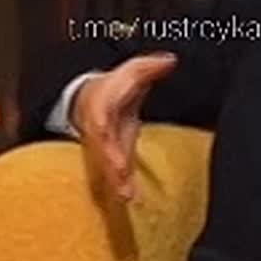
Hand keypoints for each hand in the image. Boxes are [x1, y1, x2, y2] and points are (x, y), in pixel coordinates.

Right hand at [71, 51, 178, 200]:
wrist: (89, 99)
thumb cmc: (112, 87)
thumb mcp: (131, 72)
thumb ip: (150, 68)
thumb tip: (171, 60)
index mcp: (100, 107)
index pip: (100, 117)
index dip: (103, 128)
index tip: (104, 133)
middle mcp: (99, 130)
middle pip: (102, 148)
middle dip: (110, 162)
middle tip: (119, 176)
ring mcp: (103, 146)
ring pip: (106, 166)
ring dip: (114, 182)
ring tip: (125, 197)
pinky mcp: (111, 157)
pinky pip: (115, 174)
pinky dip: (121, 186)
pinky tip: (130, 200)